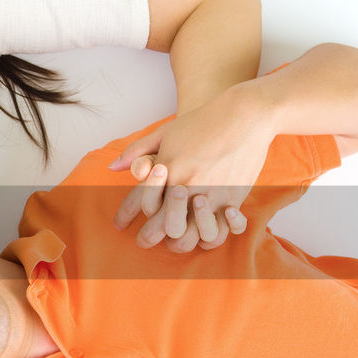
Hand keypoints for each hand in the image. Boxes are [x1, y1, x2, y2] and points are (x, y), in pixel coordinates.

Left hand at [110, 92, 265, 250]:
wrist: (245, 116)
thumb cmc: (202, 122)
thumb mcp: (165, 133)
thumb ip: (137, 151)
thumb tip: (112, 167)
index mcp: (165, 172)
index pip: (139, 203)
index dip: (125, 216)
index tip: (119, 224)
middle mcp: (185, 187)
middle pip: (161, 228)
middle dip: (147, 238)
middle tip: (144, 240)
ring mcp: (210, 196)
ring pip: (189, 237)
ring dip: (180, 241)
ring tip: (174, 237)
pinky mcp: (233, 200)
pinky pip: (220, 232)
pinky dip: (211, 237)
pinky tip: (205, 231)